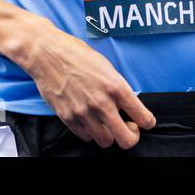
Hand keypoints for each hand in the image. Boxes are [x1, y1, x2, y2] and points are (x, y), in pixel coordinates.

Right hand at [20, 29, 156, 149]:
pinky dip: (90, 132)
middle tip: (127, 127)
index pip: (143, 117)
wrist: (47, 53)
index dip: (147, 123)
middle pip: (126, 140)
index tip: (145, 122)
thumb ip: (117, 88)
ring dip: (108, 135)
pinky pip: (85, 137)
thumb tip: (125, 105)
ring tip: (106, 124)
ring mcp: (84, 112)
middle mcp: (102, 102)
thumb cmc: (76, 54)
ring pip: (105, 142)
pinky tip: (90, 120)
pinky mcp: (68, 117)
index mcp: (116, 86)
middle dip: (131, 137)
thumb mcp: (106, 66)